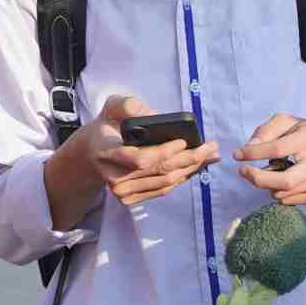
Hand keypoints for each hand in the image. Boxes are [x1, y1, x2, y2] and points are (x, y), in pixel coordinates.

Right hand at [78, 93, 218, 207]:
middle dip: (189, 159)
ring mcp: (122, 192)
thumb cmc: (109, 126)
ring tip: (210, 155)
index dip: (164, 152)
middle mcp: (114, 177)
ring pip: (165, 182)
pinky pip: (163, 189)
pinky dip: (183, 177)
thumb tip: (150, 115)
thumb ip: (126, 105)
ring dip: (191, 169)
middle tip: (211, 147)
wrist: (94, 153)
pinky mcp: (131, 199)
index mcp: (107, 152)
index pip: (140, 159)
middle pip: (159, 171)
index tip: (183, 141)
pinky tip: (197, 166)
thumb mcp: (112, 106)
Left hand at [238, 114, 305, 206]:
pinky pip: (288, 201)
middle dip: (258, 179)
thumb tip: (249, 148)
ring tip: (271, 172)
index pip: (278, 149)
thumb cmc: (300, 135)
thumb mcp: (284, 122)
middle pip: (285, 181)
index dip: (254, 153)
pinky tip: (283, 179)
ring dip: (267, 185)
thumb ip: (265, 131)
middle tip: (244, 172)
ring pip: (283, 193)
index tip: (238, 155)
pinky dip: (278, 192)